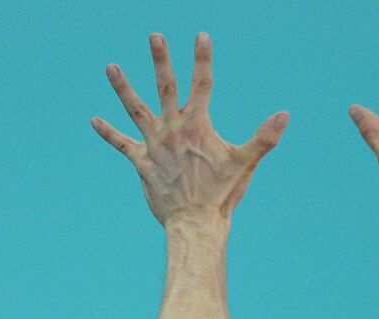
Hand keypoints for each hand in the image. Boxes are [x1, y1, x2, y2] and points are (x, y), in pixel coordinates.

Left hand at [92, 33, 287, 227]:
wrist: (195, 223)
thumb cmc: (222, 194)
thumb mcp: (245, 163)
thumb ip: (264, 138)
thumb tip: (285, 115)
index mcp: (197, 126)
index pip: (202, 84)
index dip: (202, 59)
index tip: (201, 36)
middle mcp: (173, 130)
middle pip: (166, 87)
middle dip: (161, 60)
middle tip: (154, 36)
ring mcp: (154, 145)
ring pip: (136, 110)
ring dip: (123, 88)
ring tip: (110, 67)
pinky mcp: (142, 163)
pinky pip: (122, 145)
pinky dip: (108, 133)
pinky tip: (93, 120)